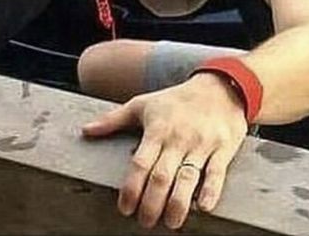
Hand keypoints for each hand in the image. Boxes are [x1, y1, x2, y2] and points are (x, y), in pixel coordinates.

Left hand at [82, 73, 246, 229]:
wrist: (220, 86)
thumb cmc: (177, 99)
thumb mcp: (144, 103)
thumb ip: (114, 119)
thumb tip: (85, 131)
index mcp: (158, 129)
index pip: (140, 163)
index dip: (131, 188)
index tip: (125, 208)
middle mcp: (179, 138)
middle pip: (162, 176)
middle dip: (152, 203)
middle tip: (145, 221)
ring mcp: (202, 144)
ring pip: (188, 178)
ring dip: (178, 204)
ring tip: (170, 222)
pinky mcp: (223, 148)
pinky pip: (217, 172)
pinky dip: (211, 190)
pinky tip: (203, 207)